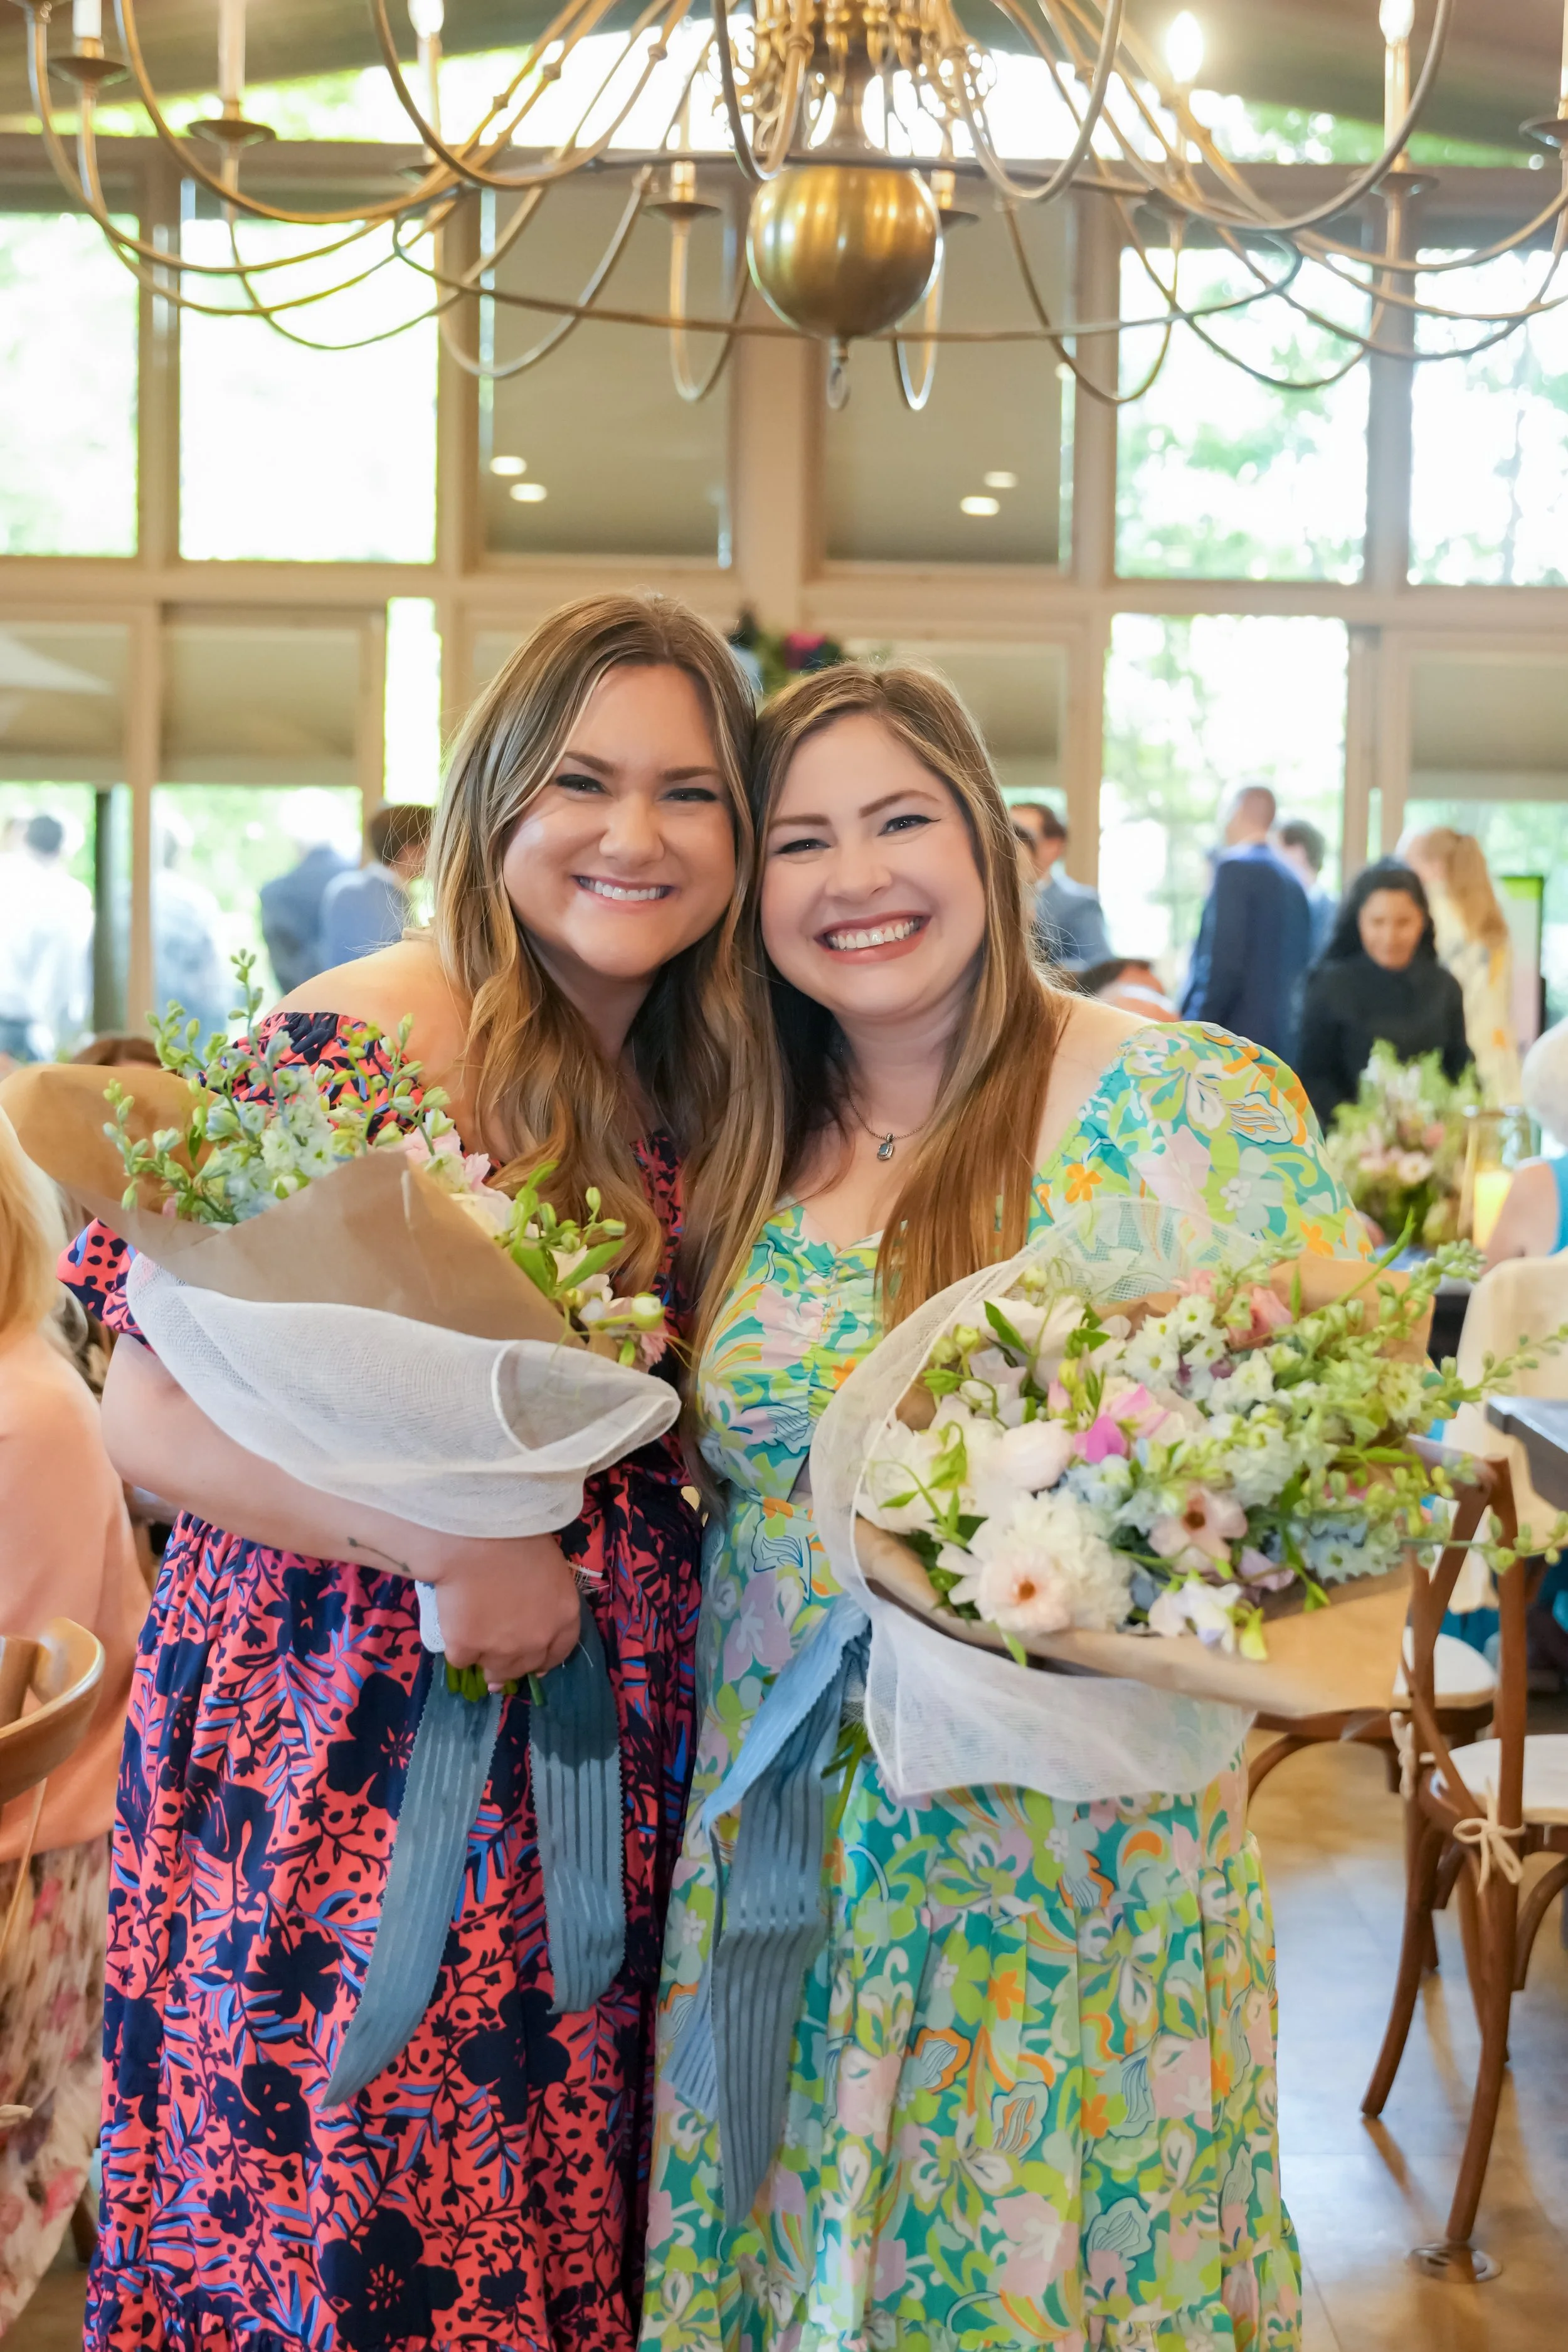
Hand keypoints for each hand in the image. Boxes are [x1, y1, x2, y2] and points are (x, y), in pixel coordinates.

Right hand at [409, 1532, 582, 1688]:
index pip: (559, 1651)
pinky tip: (454, 1630)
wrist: (476, 1540)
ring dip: (485, 1662)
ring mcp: (502, 1649)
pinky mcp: (467, 1648)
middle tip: (498, 1663)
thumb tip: (532, 1606)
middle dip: (513, 1666)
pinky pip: (460, 1658)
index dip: (545, 1659)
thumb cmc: (517, 1538)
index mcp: (564, 1616)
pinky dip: (457, 1647)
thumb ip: (546, 1595)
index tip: (535, 1664)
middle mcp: (537, 1641)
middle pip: (525, 1666)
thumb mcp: (549, 1567)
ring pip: (493, 1670)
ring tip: (476, 1652)